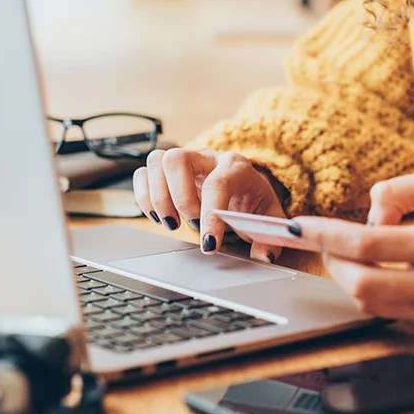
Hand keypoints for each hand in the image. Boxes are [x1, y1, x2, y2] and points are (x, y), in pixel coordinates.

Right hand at [134, 148, 287, 261]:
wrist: (242, 187)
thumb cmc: (252, 202)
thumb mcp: (269, 219)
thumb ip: (270, 239)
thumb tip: (262, 256)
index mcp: (236, 166)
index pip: (218, 183)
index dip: (211, 214)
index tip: (209, 243)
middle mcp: (207, 157)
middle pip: (178, 159)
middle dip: (179, 198)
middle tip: (190, 226)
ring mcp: (184, 160)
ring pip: (158, 161)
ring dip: (159, 198)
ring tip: (173, 223)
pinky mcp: (166, 171)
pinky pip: (143, 173)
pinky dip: (144, 197)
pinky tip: (160, 217)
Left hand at [293, 168, 413, 337]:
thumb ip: (400, 189)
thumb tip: (367, 216)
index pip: (369, 243)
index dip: (328, 235)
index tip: (301, 227)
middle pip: (362, 283)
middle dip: (332, 262)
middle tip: (325, 245)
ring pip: (370, 305)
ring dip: (349, 280)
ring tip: (351, 259)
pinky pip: (390, 317)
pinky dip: (376, 296)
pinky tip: (382, 278)